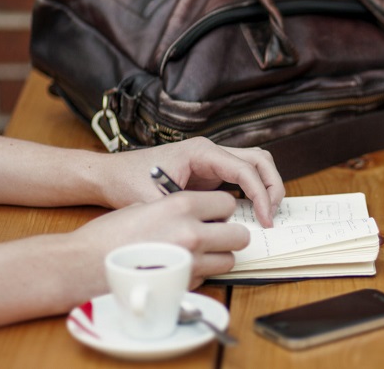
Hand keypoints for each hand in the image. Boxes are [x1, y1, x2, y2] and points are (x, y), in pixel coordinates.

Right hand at [70, 191, 249, 287]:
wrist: (83, 265)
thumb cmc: (109, 235)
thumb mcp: (145, 206)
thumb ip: (177, 209)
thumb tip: (199, 214)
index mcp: (181, 205)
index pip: (228, 203)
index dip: (222, 209)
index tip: (214, 213)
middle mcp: (192, 232)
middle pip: (239, 235)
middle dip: (230, 235)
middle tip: (216, 235)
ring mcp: (190, 262)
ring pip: (229, 260)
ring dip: (218, 257)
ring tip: (198, 253)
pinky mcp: (184, 285)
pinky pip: (209, 278)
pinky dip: (201, 273)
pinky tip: (180, 267)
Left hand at [96, 137, 284, 226]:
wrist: (111, 174)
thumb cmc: (128, 182)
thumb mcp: (155, 202)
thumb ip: (185, 214)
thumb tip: (213, 232)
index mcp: (201, 152)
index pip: (245, 169)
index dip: (261, 195)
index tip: (265, 219)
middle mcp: (211, 151)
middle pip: (260, 160)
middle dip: (272, 187)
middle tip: (272, 215)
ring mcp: (212, 160)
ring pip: (255, 164)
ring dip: (267, 186)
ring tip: (267, 213)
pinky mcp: (211, 172)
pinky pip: (243, 176)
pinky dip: (254, 191)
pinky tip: (251, 213)